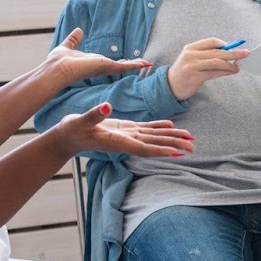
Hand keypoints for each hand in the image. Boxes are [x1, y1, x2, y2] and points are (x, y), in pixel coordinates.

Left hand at [45, 28, 150, 85]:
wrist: (57, 69)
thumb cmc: (58, 61)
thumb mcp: (67, 46)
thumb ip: (73, 40)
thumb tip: (78, 31)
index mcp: (92, 62)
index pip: (109, 62)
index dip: (118, 61)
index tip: (127, 59)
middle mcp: (99, 66)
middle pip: (119, 65)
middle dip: (131, 64)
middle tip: (143, 63)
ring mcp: (104, 68)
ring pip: (124, 66)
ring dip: (136, 64)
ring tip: (147, 63)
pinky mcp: (106, 67)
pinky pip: (124, 66)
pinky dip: (135, 65)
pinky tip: (144, 64)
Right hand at [48, 103, 194, 159]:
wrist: (66, 136)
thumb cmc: (72, 130)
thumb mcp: (81, 121)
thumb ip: (95, 115)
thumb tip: (107, 107)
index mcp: (118, 141)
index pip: (144, 147)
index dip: (161, 149)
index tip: (177, 153)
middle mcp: (126, 141)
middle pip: (154, 143)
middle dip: (173, 145)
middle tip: (193, 146)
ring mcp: (127, 135)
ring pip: (154, 136)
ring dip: (172, 137)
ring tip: (189, 138)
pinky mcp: (125, 129)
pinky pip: (146, 129)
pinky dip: (160, 127)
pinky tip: (172, 126)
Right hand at [167, 38, 249, 100]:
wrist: (169, 86)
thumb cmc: (185, 72)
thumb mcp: (192, 60)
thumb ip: (207, 55)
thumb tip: (229, 53)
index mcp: (190, 48)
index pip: (211, 41)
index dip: (225, 44)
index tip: (235, 47)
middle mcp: (190, 55)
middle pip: (217, 52)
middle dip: (233, 52)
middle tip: (246, 53)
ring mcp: (192, 66)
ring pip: (217, 62)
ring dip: (230, 64)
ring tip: (237, 67)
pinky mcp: (195, 77)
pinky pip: (214, 73)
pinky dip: (225, 72)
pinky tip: (232, 72)